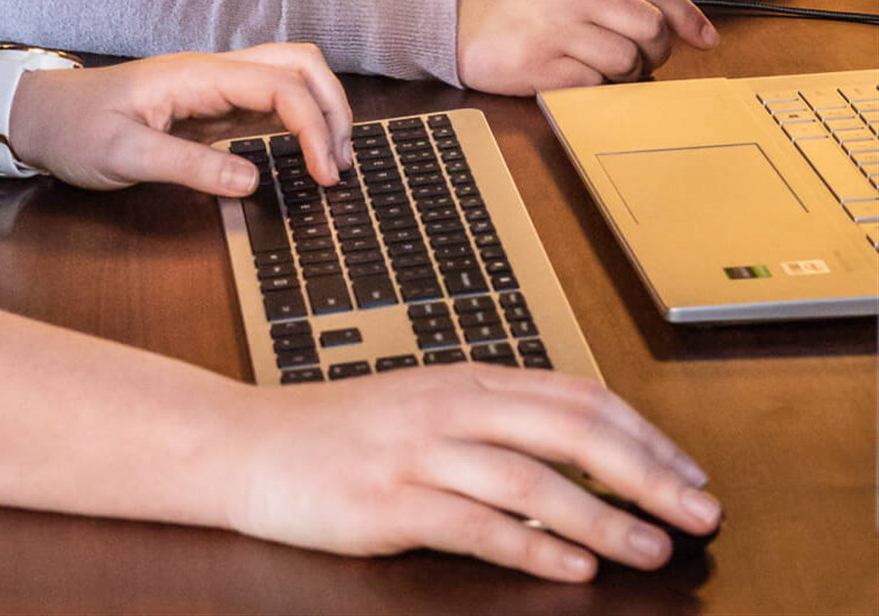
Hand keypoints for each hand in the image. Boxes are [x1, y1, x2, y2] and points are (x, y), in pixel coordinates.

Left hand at [9, 43, 351, 196]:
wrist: (38, 116)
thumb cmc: (75, 130)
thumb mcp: (125, 156)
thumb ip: (189, 166)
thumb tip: (254, 180)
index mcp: (195, 74)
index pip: (278, 85)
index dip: (313, 127)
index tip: (325, 177)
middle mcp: (212, 70)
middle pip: (297, 62)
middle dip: (333, 106)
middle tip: (341, 166)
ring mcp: (212, 84)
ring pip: (288, 72)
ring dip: (321, 107)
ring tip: (333, 161)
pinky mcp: (209, 103)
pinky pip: (269, 97)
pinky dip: (300, 117)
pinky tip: (305, 152)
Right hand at [236, 364, 720, 581]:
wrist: (247, 444)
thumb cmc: (338, 434)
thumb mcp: (422, 408)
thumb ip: (490, 422)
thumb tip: (576, 452)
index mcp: (465, 380)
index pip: (576, 395)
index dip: (644, 433)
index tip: (689, 472)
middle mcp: (450, 406)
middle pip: (570, 429)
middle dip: (647, 472)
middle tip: (699, 511)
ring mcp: (420, 452)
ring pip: (533, 478)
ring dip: (605, 517)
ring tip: (652, 549)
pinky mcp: (390, 501)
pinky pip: (475, 524)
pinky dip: (532, 546)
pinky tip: (571, 566)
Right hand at [456, 0, 717, 94]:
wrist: (443, 5)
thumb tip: (655, 17)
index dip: (689, 16)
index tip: (707, 40)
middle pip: (650, 27)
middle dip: (656, 50)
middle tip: (640, 59)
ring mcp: (557, 29)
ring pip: (627, 61)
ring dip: (624, 73)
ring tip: (598, 68)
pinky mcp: (540, 66)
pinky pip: (593, 86)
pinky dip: (593, 89)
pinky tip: (574, 78)